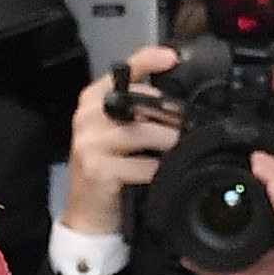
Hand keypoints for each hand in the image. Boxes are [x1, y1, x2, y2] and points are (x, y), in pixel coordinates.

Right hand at [61, 44, 177, 236]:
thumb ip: (137, 114)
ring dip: (168, 142)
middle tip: (186, 128)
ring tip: (179, 150)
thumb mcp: (118, 135)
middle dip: (170, 116)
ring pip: (144, 132)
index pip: (124, 71)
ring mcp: (90, 142)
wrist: (87, 216)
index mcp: (93, 101)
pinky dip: (158, 170)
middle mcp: (88, 117)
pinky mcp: (97, 168)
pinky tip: (162, 174)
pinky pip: (141, 165)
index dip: (150, 60)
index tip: (172, 58)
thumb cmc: (108, 173)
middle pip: (141, 103)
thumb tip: (177, 105)